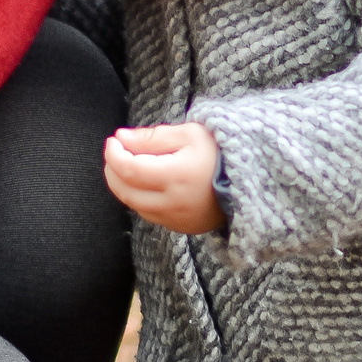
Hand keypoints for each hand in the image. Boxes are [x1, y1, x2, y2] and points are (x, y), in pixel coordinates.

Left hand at [103, 122, 222, 234]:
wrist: (249, 182)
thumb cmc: (219, 152)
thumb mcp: (189, 134)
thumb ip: (152, 137)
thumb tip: (121, 138)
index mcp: (176, 176)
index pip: (128, 169)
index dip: (114, 154)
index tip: (114, 140)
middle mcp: (172, 203)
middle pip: (125, 191)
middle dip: (113, 169)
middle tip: (117, 151)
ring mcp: (175, 219)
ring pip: (134, 205)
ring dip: (123, 184)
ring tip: (129, 163)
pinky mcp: (180, 227)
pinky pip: (148, 214)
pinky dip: (139, 197)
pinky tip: (146, 181)